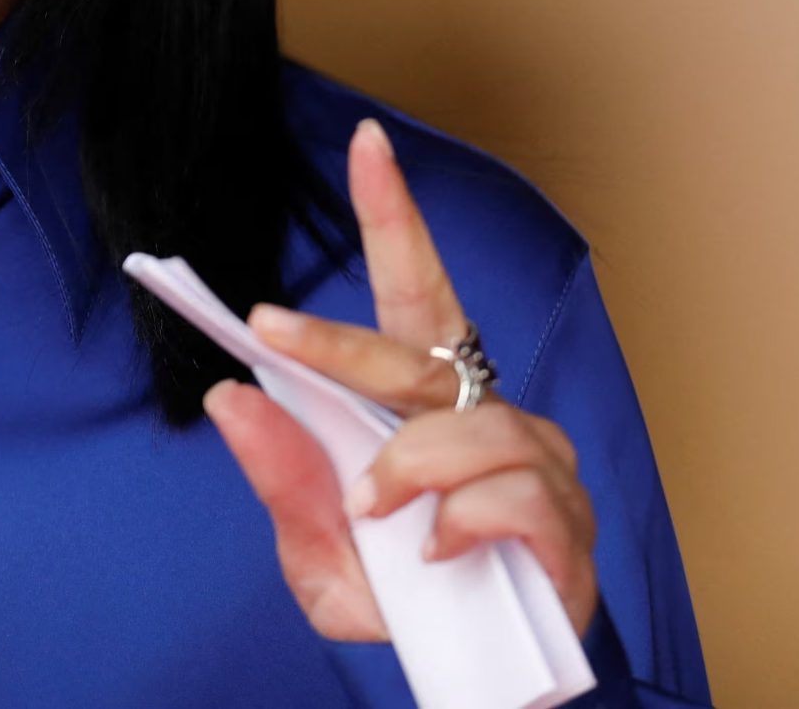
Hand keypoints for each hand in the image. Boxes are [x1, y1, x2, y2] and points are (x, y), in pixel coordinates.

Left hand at [202, 118, 598, 639]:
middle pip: (425, 344)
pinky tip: (437, 551)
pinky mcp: (568, 533)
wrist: (475, 689)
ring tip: (376, 511)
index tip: (366, 144)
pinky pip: (516, 498)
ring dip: (407, 464)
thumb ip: (283, 479)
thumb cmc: (401, 603)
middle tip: (271, 331)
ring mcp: (538, 471)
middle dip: (342, 338)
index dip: (395, 215)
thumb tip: (230, 397)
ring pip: (472, 425)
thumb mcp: (317, 549)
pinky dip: (464, 521)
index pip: (416, 292)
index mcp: (429, 405)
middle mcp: (491, 418)